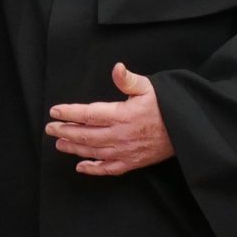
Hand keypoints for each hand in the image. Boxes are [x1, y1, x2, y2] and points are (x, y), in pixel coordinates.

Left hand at [48, 63, 173, 175]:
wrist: (187, 131)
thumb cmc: (167, 107)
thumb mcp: (149, 87)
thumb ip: (129, 80)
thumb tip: (117, 68)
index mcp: (122, 115)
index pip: (88, 115)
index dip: (69, 113)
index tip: (54, 111)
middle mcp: (120, 135)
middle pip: (85, 135)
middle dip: (65, 131)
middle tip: (50, 128)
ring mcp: (125, 152)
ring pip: (93, 151)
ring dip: (73, 148)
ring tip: (59, 143)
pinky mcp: (132, 163)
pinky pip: (108, 169)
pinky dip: (93, 169)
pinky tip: (81, 166)